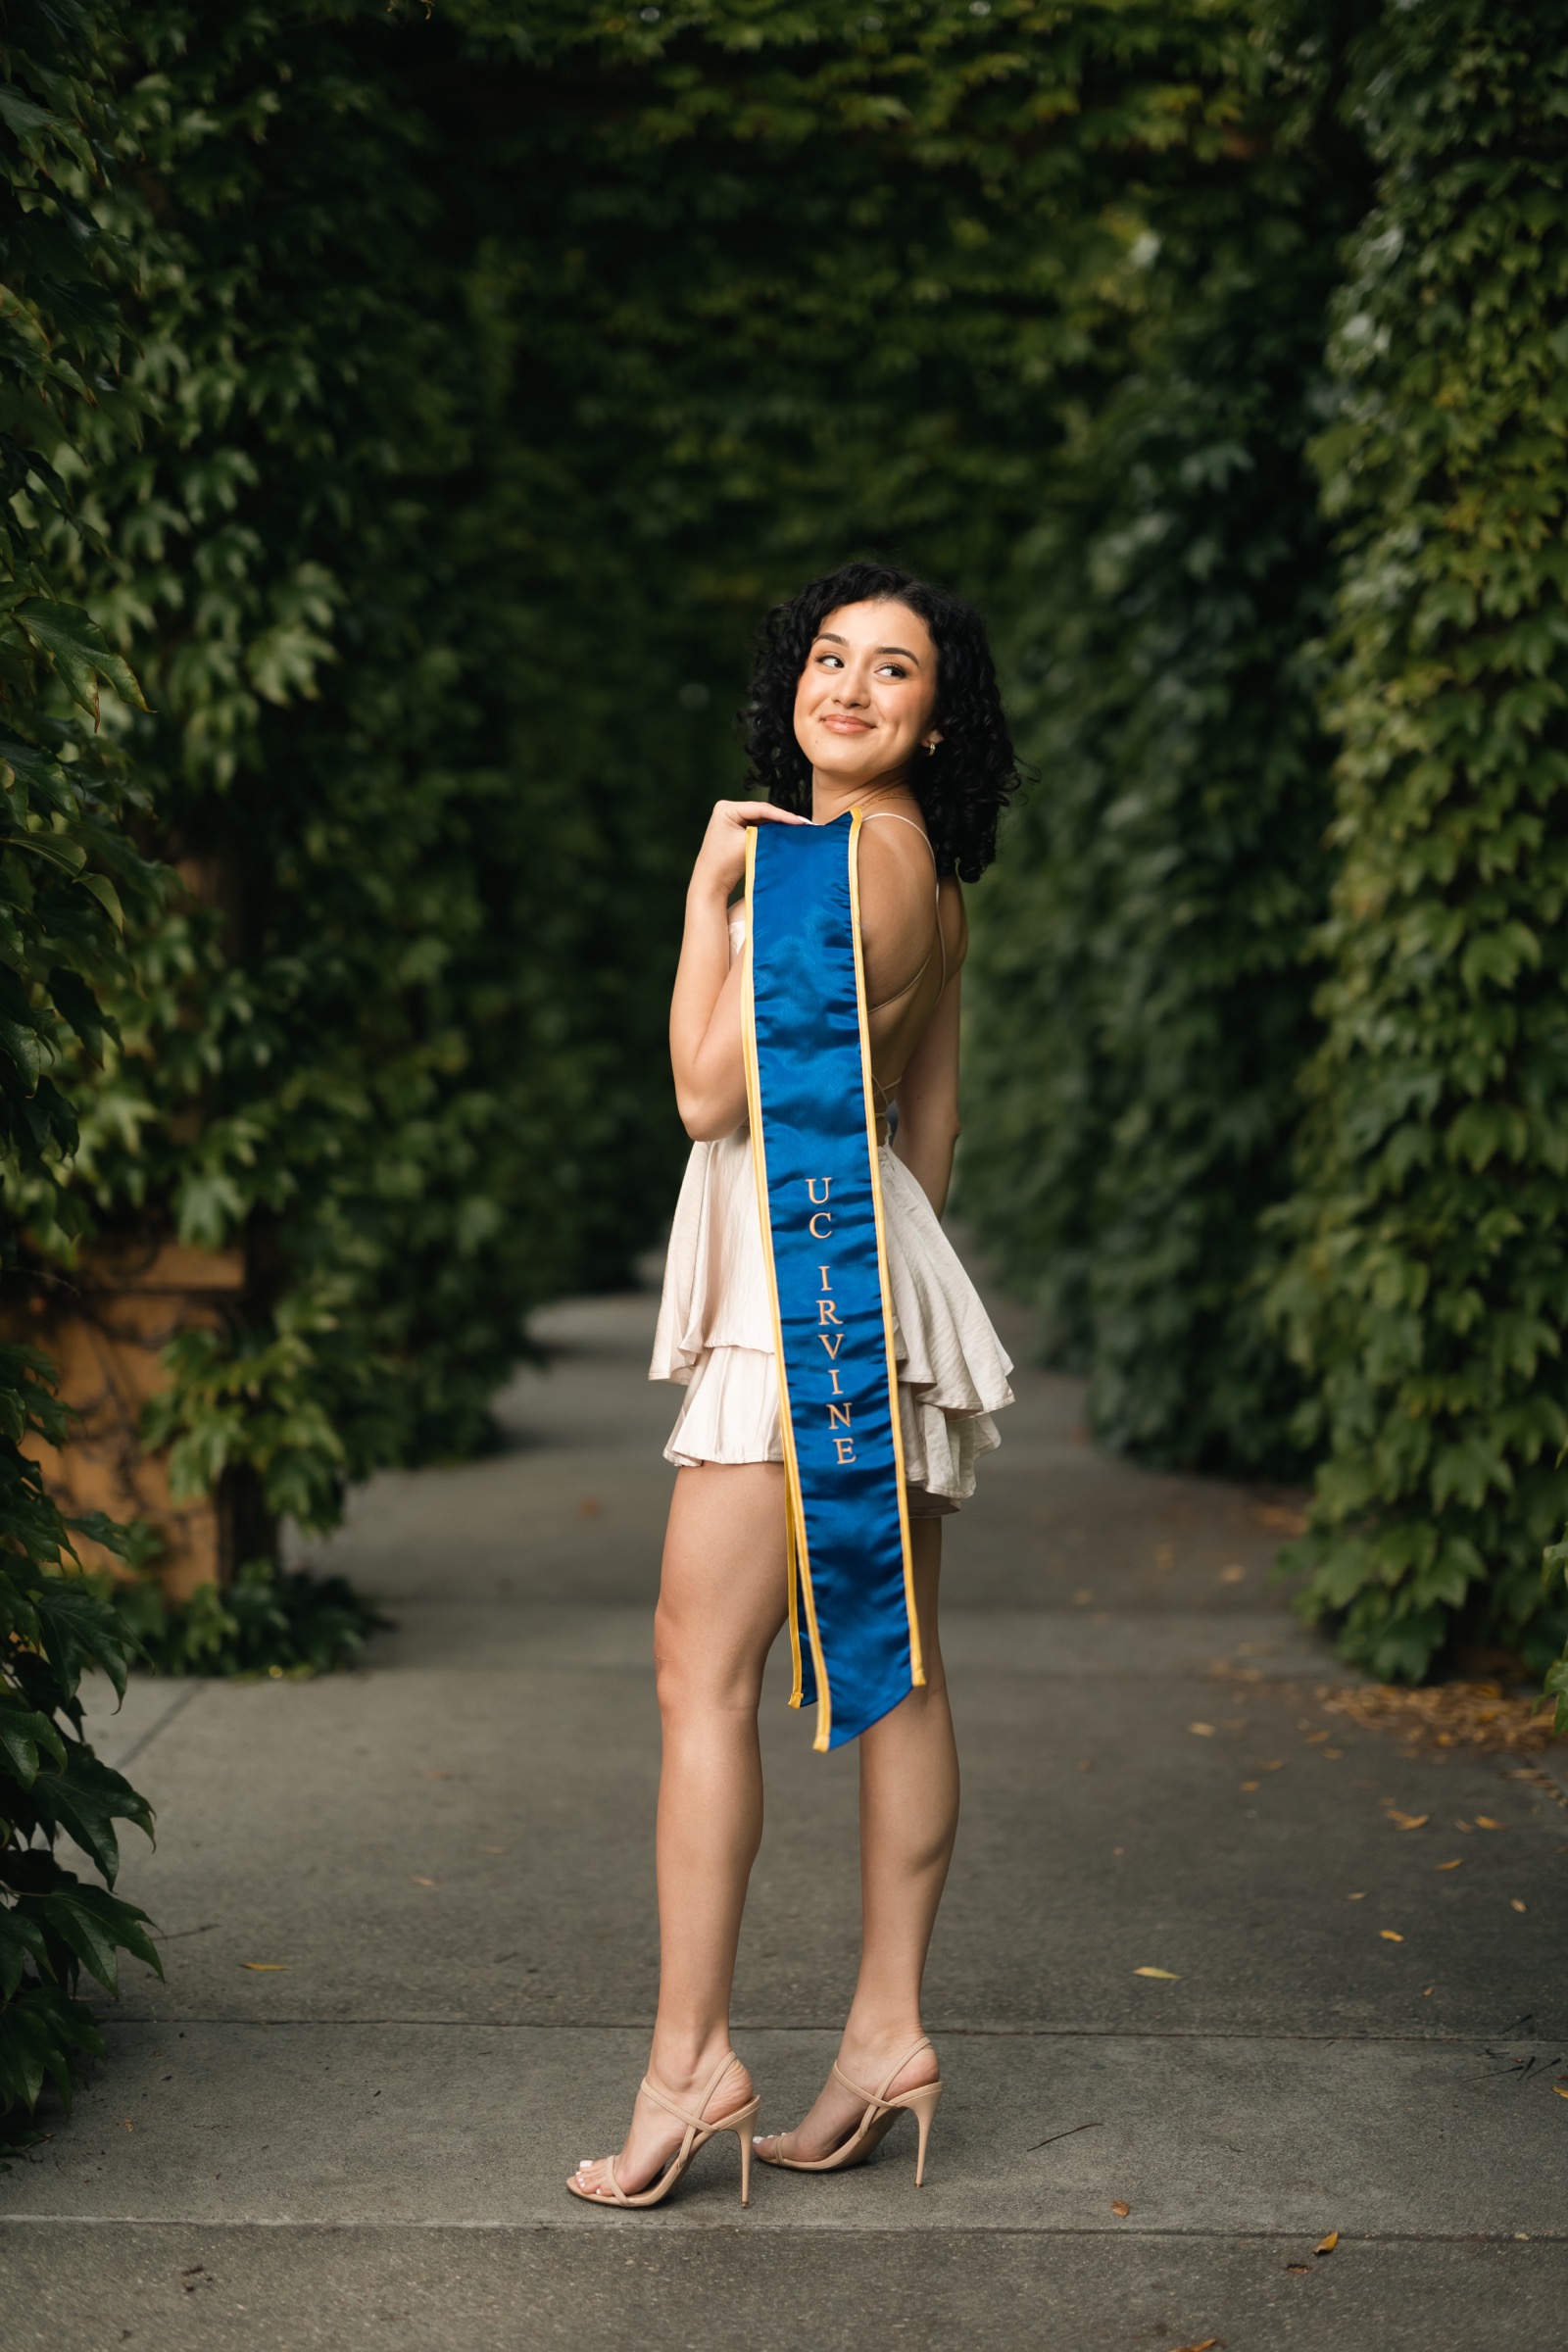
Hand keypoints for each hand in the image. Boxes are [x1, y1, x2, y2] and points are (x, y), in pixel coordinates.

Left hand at [691, 799, 808, 897]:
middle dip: (782, 819)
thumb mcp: (748, 844)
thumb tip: (790, 826)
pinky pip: (757, 827)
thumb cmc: (726, 864)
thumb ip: (768, 832)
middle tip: (804, 824)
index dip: (782, 815)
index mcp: (726, 808)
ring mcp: (731, 819)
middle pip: (761, 813)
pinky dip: (770, 832)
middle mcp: (727, 809)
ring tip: (800, 828)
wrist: (711, 883)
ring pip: (761, 820)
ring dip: (778, 825)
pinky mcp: (736, 829)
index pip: (760, 809)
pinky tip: (787, 833)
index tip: (801, 821)